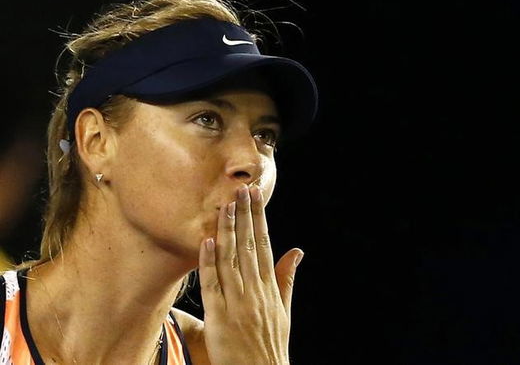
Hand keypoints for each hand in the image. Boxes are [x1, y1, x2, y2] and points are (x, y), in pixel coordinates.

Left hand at [198, 185, 303, 364]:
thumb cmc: (271, 345)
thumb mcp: (284, 310)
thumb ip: (287, 279)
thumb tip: (296, 251)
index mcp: (270, 287)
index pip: (263, 244)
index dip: (258, 219)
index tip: (255, 197)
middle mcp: (256, 291)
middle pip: (248, 246)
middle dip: (244, 216)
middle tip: (240, 190)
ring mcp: (238, 303)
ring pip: (231, 260)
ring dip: (227, 231)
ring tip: (224, 206)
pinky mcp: (220, 317)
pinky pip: (214, 285)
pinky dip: (210, 263)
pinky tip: (208, 242)